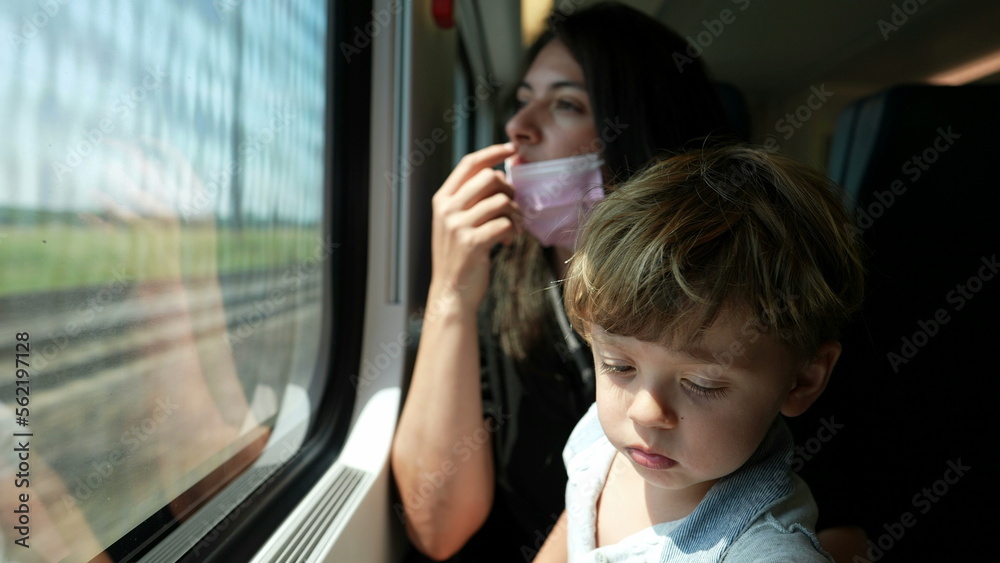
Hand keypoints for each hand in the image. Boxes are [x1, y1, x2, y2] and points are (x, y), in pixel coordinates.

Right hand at [430, 143, 518, 308]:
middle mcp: (447, 209)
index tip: (512, 149)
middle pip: (489, 177)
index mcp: (442, 199)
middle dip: (509, 189)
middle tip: (514, 207)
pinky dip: (513, 231)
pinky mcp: (472, 243)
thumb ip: (470, 199)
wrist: (451, 292)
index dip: (493, 152)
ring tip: (514, 227)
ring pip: (501, 201)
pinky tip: (508, 241)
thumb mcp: (455, 223)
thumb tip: (499, 175)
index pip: (469, 163)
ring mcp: (458, 226)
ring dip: (515, 213)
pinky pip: (504, 223)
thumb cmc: (460, 255)